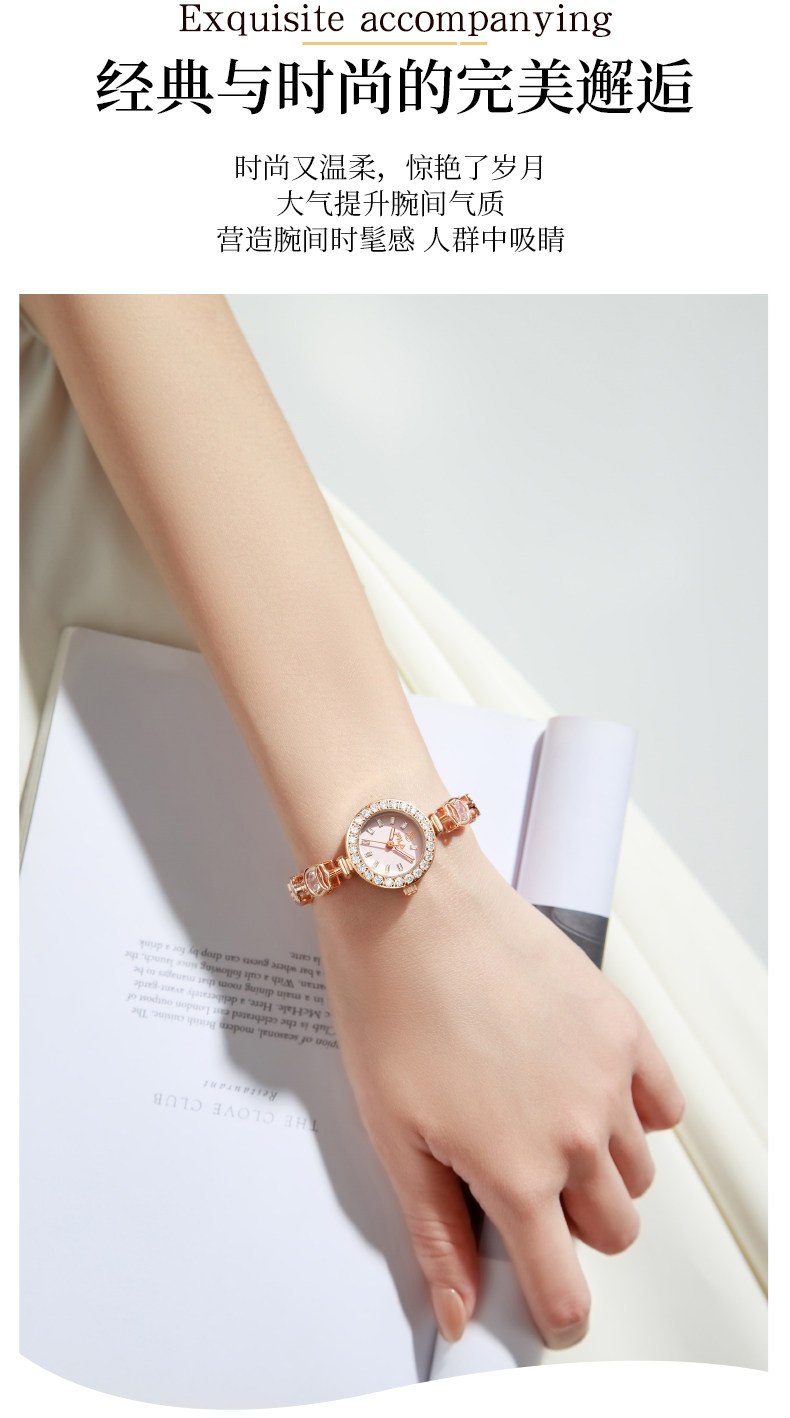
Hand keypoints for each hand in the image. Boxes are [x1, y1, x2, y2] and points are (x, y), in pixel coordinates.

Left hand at [316, 833, 683, 1349]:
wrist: (413, 903)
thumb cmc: (389, 1003)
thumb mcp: (393, 1133)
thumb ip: (435, 1230)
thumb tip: (458, 1307)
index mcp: (514, 1171)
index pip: (564, 1287)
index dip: (556, 1310)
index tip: (549, 1305)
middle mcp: (575, 1133)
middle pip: (613, 1230)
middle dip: (572, 1227)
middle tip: (521, 1185)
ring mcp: (607, 1078)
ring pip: (638, 1173)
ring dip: (601, 1171)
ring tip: (540, 1124)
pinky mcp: (622, 1027)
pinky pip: (663, 1106)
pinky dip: (636, 1115)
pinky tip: (585, 1092)